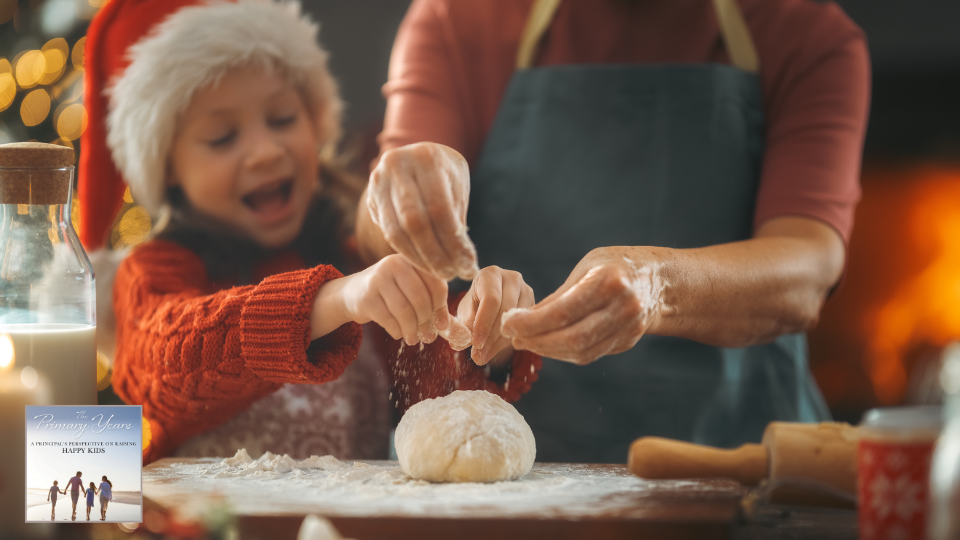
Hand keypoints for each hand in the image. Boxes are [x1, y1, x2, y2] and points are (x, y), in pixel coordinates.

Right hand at [321, 254, 449, 345]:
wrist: (352, 293)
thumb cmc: (390, 294)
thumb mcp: (411, 290)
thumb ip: (433, 304)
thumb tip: (454, 330)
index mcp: (411, 260)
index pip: (436, 283)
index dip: (442, 307)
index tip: (442, 325)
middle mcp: (394, 264)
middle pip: (420, 298)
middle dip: (426, 322)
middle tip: (428, 337)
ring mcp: (377, 279)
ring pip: (404, 311)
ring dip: (412, 330)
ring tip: (413, 339)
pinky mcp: (366, 297)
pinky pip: (389, 320)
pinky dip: (397, 331)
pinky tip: (398, 333)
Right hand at [366, 143, 478, 280]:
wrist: (415, 157)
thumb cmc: (445, 175)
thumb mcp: (457, 186)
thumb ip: (457, 217)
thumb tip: (463, 260)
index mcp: (427, 158)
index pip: (440, 209)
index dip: (453, 242)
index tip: (468, 265)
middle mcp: (397, 165)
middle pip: (415, 221)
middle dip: (436, 254)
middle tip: (453, 275)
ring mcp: (379, 180)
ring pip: (397, 231)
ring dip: (420, 259)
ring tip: (441, 274)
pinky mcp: (371, 197)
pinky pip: (388, 232)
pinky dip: (408, 252)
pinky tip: (424, 264)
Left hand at [457, 266, 534, 365]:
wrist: (488, 302)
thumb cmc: (474, 304)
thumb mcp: (466, 312)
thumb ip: (465, 325)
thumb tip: (460, 343)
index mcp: (491, 274)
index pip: (491, 299)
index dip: (484, 323)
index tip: (476, 344)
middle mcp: (512, 278)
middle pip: (506, 310)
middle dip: (491, 336)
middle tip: (478, 355)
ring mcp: (527, 291)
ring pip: (517, 320)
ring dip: (499, 343)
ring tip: (483, 356)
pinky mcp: (535, 305)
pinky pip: (524, 327)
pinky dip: (509, 342)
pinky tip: (495, 350)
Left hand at [501, 247, 663, 364]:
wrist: (658, 280)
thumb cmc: (614, 266)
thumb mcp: (586, 268)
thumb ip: (558, 296)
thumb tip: (521, 320)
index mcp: (609, 281)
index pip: (562, 311)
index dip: (531, 323)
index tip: (507, 323)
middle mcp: (623, 307)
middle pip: (572, 337)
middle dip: (536, 341)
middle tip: (512, 337)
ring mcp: (629, 328)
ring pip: (580, 351)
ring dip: (548, 350)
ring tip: (525, 342)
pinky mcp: (628, 341)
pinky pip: (590, 354)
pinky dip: (564, 353)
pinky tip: (547, 345)